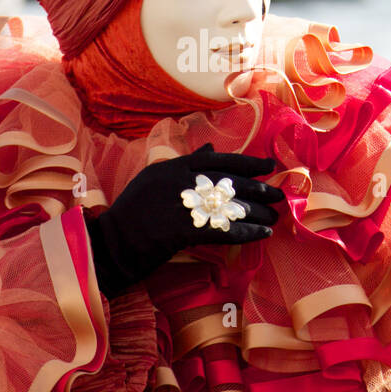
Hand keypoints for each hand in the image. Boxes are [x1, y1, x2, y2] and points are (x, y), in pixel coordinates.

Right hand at [84, 143, 285, 298]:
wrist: (111, 244)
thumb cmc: (132, 214)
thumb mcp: (154, 179)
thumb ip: (183, 164)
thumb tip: (210, 147)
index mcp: (171, 167)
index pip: (217, 159)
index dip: (246, 162)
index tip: (268, 164)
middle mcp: (178, 182)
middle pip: (228, 181)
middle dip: (258, 188)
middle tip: (279, 193)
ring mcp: (179, 206)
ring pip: (229, 206)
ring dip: (256, 212)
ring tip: (274, 217)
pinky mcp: (181, 230)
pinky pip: (222, 230)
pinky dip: (245, 232)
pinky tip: (261, 234)